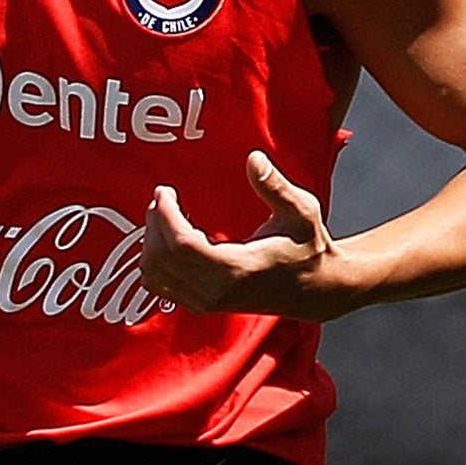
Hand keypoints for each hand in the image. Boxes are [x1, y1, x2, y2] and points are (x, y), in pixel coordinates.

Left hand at [141, 151, 350, 320]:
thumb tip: (253, 158)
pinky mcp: (202, 305)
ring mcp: (207, 302)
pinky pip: (160, 286)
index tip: (164, 190)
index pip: (181, 244)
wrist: (315, 289)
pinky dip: (154, 262)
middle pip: (162, 258)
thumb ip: (275, 186)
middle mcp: (216, 291)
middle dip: (154, 223)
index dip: (165, 215)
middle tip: (162, 198)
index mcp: (237, 268)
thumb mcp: (301, 211)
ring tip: (162, 215)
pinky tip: (167, 239)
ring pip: (155, 274)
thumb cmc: (308, 246)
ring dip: (151, 241)